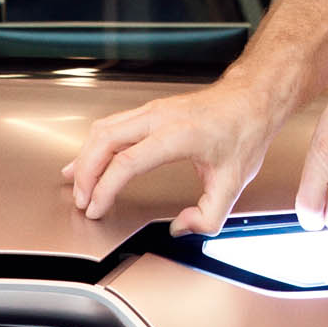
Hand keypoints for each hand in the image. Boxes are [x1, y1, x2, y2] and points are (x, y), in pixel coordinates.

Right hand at [61, 78, 284, 232]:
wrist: (251, 99)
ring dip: (85, 157)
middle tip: (81, 201)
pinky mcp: (149, 110)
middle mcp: (160, 118)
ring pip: (103, 130)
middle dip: (86, 174)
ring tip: (76, 183)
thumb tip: (180, 228)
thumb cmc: (244, 131)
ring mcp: (152, 111)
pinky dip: (94, 145)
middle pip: (105, 141)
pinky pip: (111, 125)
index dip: (105, 188)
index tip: (97, 208)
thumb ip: (210, 216)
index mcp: (178, 135)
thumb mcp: (235, 182)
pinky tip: (88, 158)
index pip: (127, 162)